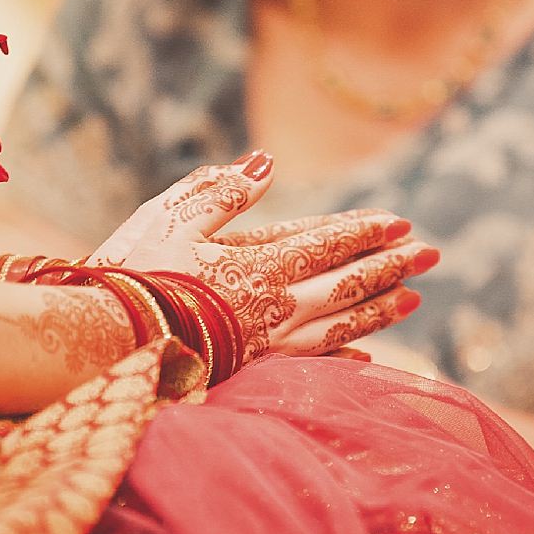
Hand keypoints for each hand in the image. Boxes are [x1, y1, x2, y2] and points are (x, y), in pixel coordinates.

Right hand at [89, 151, 438, 362]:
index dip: (367, 233)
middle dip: (391, 267)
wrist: (102, 347)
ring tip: (412, 299)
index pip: (328, 245)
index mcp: (257, 265)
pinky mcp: (254, 372)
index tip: (402, 224)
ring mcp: (267, 344)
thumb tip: (265, 160)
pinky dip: (346, 357)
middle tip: (432, 256)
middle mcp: (274, 307)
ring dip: (380, 310)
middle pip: (347, 284)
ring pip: (341, 325)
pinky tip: (366, 356)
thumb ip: (220, 191)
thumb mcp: (169, 219)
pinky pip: (314, 365)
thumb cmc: (130, 277)